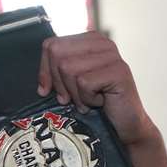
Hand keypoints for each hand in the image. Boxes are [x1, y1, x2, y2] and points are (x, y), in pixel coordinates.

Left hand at [35, 31, 157, 145]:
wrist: (124, 125)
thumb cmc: (97, 104)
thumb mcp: (71, 85)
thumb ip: (56, 74)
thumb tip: (42, 86)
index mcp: (89, 40)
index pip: (51, 45)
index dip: (45, 70)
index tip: (47, 90)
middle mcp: (102, 42)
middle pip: (58, 55)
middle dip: (59, 83)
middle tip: (71, 99)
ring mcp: (112, 55)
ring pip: (69, 69)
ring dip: (75, 94)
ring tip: (89, 101)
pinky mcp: (119, 71)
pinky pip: (84, 83)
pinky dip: (87, 99)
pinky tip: (100, 102)